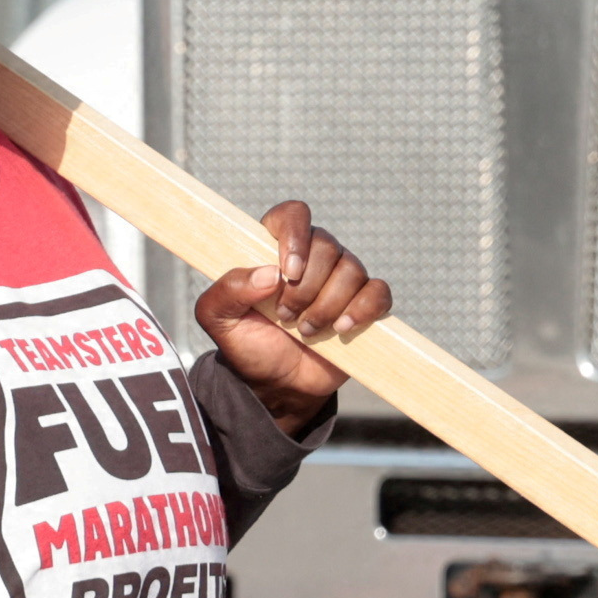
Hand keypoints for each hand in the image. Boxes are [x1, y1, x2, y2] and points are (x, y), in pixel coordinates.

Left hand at [195, 199, 388, 423]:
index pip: (293, 215)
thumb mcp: (218, 318)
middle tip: (286, 316)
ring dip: (327, 306)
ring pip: (352, 271)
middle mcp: (313, 256)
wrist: (277, 382)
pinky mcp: (365, 303)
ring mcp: (342, 278)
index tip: (289, 272)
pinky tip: (341, 329)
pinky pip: (379, 292)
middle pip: (326, 246)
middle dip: (306, 288)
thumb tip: (269, 273)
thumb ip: (229, 289)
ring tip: (305, 331)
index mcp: (276, 247)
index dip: (295, 237)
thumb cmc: (247, 343)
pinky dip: (363, 310)